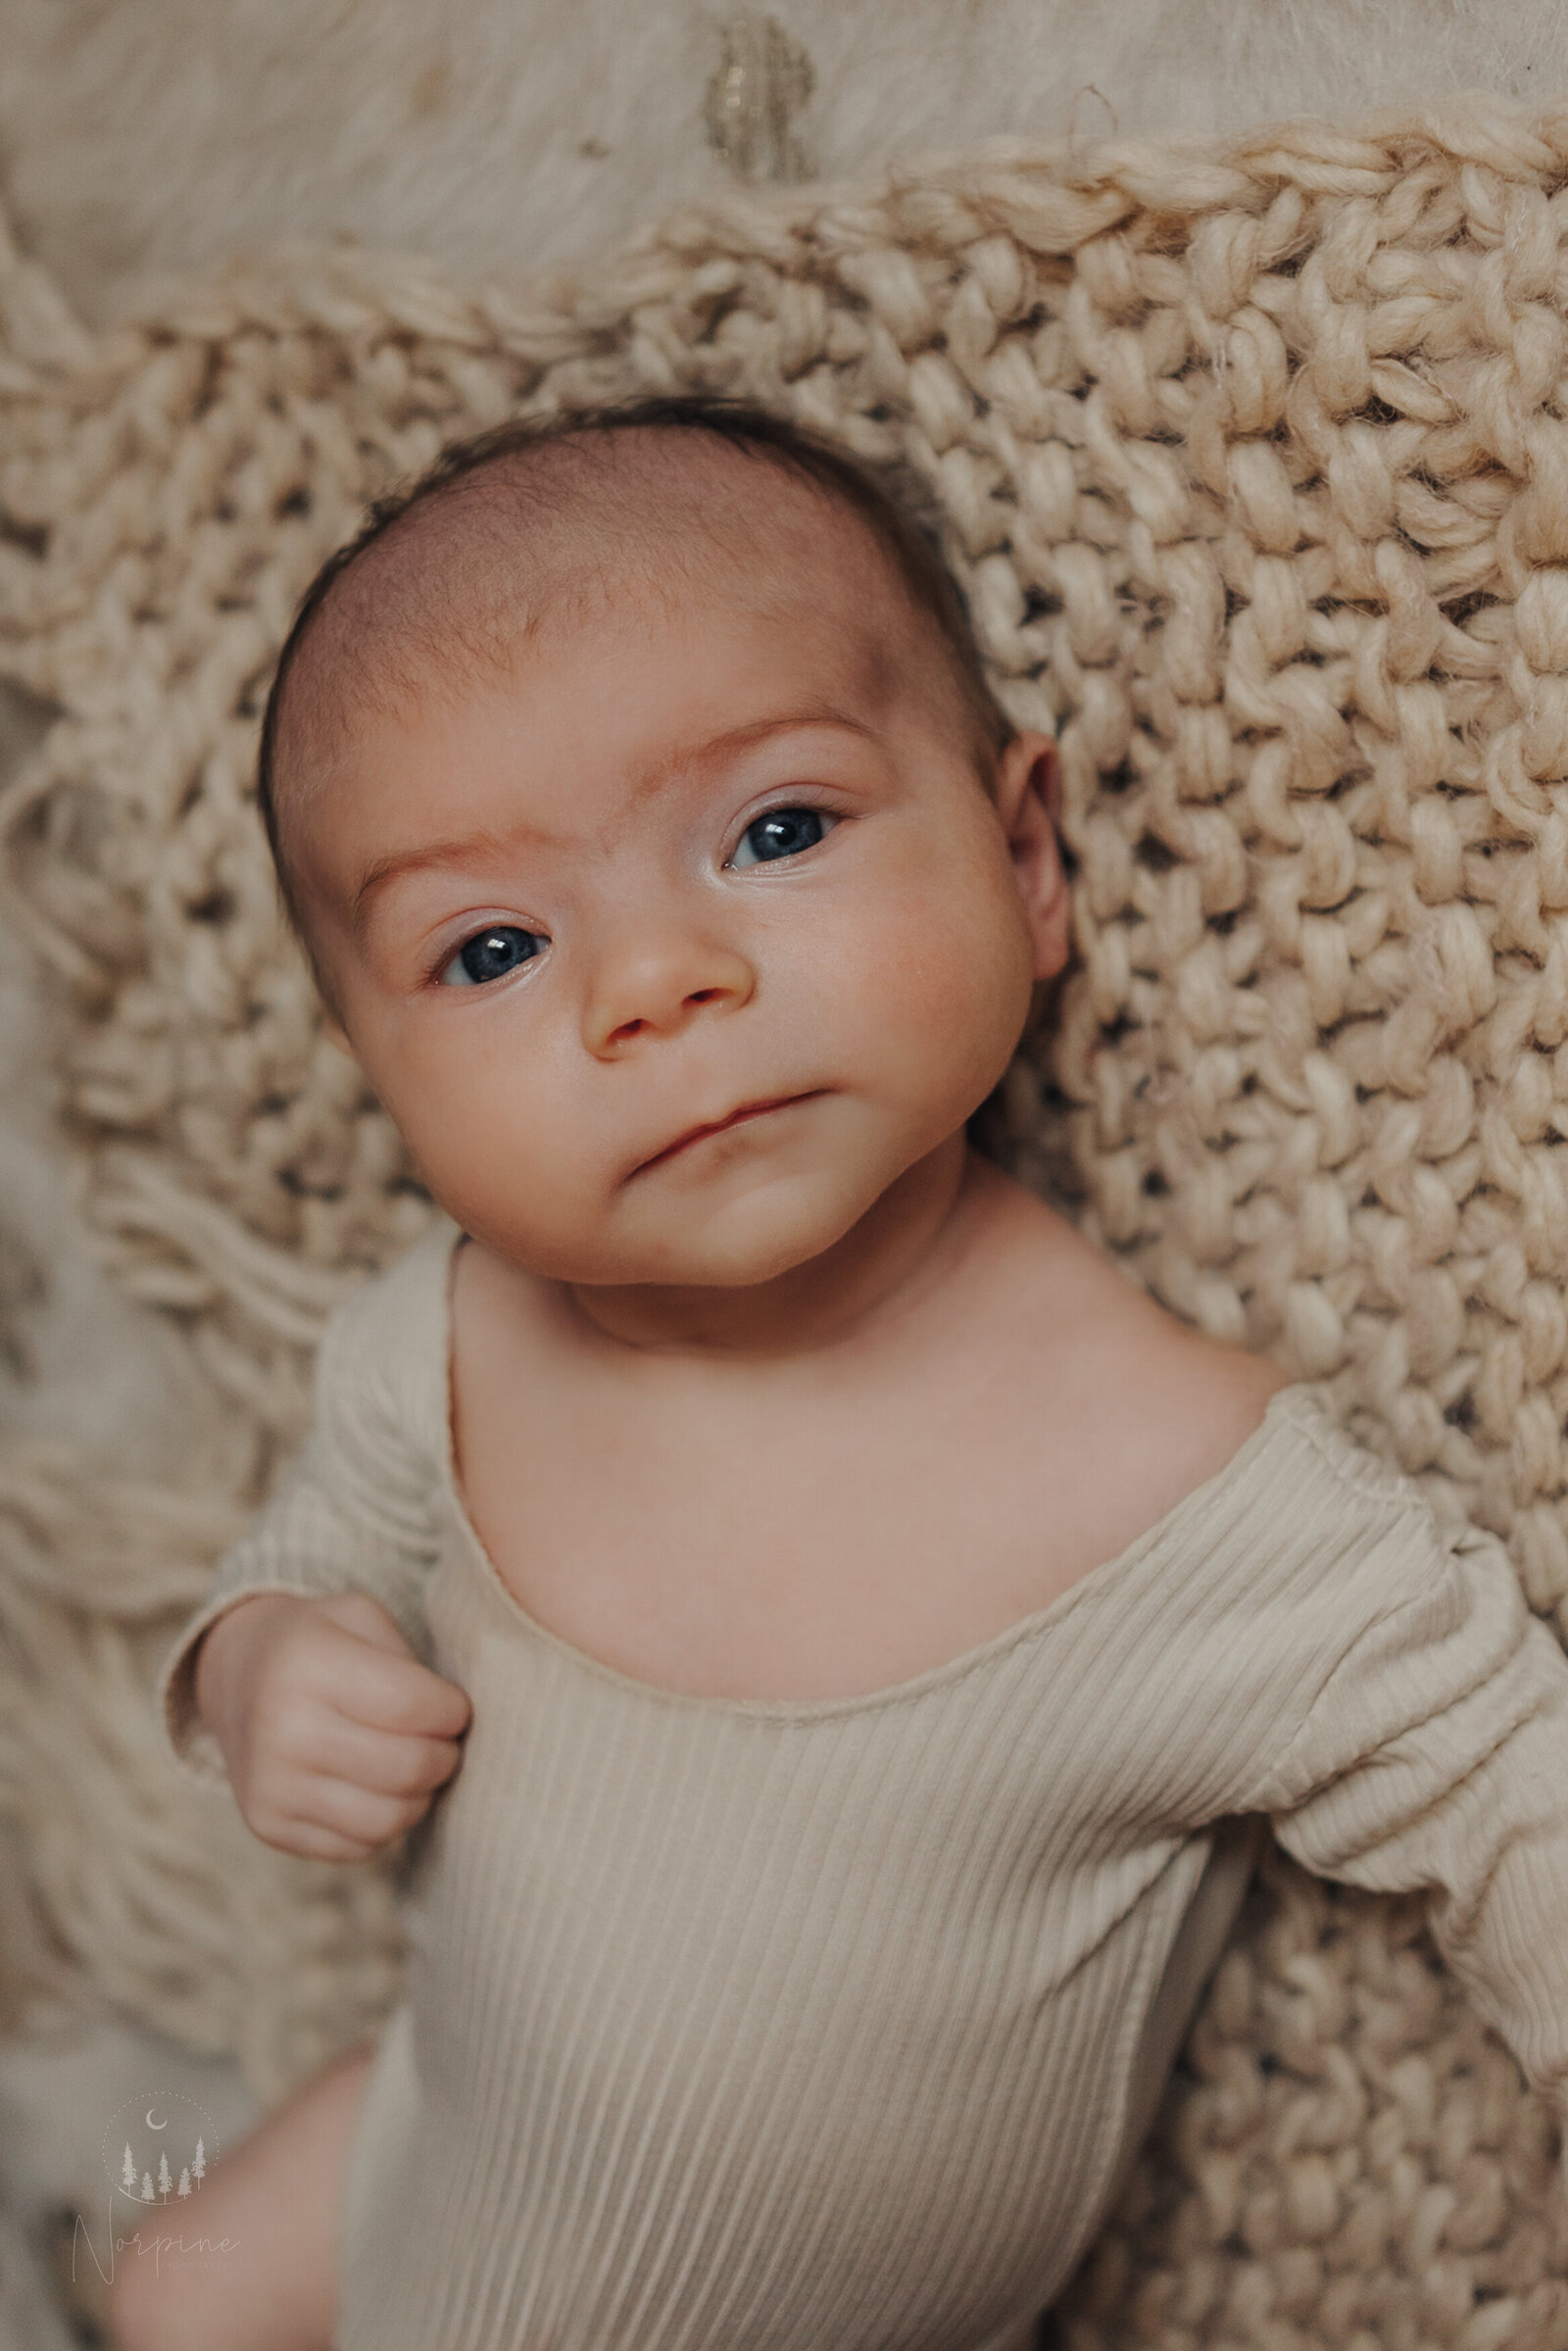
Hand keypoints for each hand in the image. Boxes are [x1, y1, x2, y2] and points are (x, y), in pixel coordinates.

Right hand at [191, 1589, 472, 1861]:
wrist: (236, 1675)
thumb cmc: (319, 1641)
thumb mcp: (359, 1616)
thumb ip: (409, 1661)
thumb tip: (457, 1724)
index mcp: (308, 1663)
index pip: (412, 1705)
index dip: (452, 1711)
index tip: (454, 1706)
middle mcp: (282, 1728)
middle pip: (407, 1767)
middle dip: (446, 1756)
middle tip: (445, 1741)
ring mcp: (271, 1785)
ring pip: (389, 1819)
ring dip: (421, 1796)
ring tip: (418, 1766)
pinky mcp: (268, 1825)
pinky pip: (359, 1846)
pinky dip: (385, 1823)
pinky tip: (378, 1789)